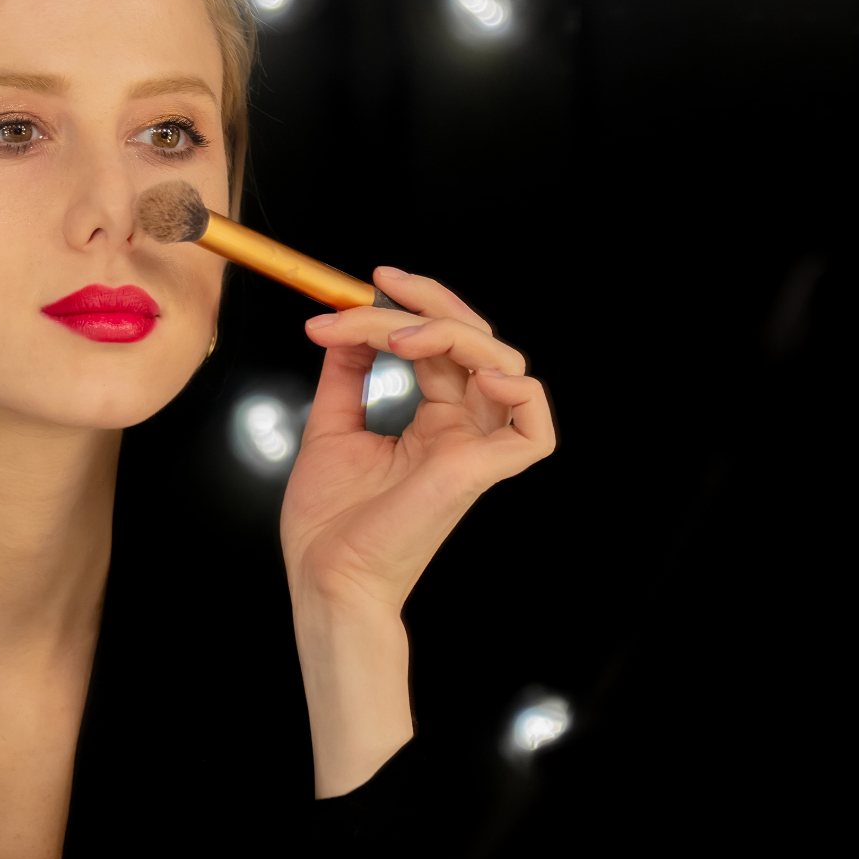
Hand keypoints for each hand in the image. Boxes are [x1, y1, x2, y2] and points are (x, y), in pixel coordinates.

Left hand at [280, 268, 555, 793]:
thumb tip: (346, 322)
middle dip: (431, 299)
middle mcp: (463, 428)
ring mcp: (477, 448)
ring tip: (394, 336)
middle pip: (477, 339)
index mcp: (434, 421)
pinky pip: (533, 420)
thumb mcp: (331, 426)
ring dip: (449, 330)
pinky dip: (514, 386)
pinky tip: (464, 370)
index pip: (442, 344)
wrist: (325, 575)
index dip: (411, 305)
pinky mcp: (484, 469)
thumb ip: (347, 373)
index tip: (360, 285)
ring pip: (503, 362)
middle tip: (381, 282)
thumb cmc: (330, 522)